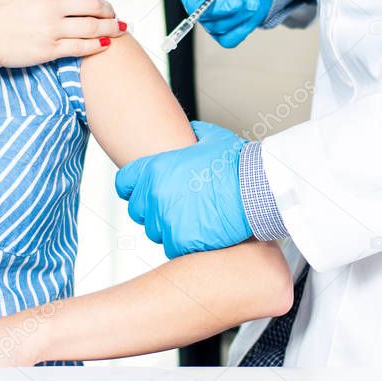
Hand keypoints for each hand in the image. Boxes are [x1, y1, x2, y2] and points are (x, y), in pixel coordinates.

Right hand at [0, 0, 126, 68]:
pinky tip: (105, 45)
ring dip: (111, 28)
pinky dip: (98, 45)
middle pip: (93, 4)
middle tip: (115, 16)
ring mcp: (51, 27)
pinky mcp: (49, 49)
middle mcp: (50, 3)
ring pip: (93, 26)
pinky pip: (82, 47)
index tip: (97, 0)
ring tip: (120, 30)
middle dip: (108, 10)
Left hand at [115, 121, 252, 258]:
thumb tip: (191, 132)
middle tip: (177, 208)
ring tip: (194, 222)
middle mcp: (155, 195)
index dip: (133, 188)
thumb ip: (194, 136)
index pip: (124, 183)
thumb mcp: (213, 139)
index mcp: (156, 169)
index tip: (142, 192)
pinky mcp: (181, 241)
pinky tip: (202, 235)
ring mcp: (166, 220)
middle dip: (153, 210)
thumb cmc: (238, 164)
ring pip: (155, 232)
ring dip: (170, 229)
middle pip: (138, 211)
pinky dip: (185, 245)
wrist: (257, 190)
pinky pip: (173, 249)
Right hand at [177, 0, 274, 47]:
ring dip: (237, 16)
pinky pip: (227, 39)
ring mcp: (208, 16)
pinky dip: (241, 30)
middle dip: (218, 8)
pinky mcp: (222, 30)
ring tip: (255, 2)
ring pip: (215, 25)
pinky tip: (252, 15)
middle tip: (238, 1)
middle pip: (196, 9)